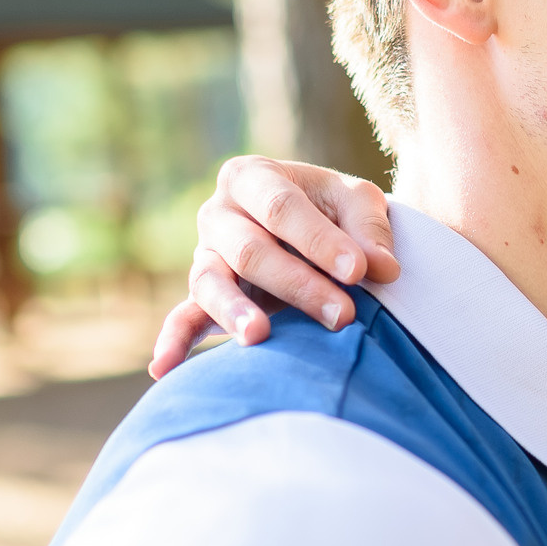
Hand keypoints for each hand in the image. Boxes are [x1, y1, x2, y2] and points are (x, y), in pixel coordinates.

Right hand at [148, 157, 402, 375]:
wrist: (313, 230)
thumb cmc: (334, 211)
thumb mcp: (357, 202)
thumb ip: (369, 230)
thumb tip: (382, 268)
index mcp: (253, 176)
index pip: (281, 207)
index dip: (319, 240)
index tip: (360, 272)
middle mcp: (218, 213)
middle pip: (250, 250)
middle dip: (297, 284)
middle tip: (343, 315)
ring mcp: (204, 255)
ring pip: (211, 282)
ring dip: (236, 312)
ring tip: (260, 336)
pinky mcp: (201, 296)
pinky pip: (183, 317)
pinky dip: (173, 342)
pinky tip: (164, 369)